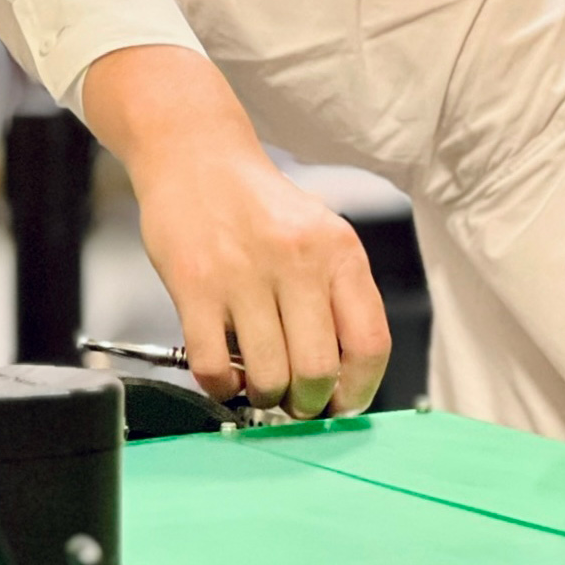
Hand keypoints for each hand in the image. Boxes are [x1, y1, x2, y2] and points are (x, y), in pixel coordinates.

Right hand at [137, 150, 389, 415]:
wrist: (197, 158)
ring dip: (266, 396)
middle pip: (318, 370)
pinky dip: (221, 387)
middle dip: (308, 403)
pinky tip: (226, 374)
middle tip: (295, 401)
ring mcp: (243, 274)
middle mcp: (297, 261)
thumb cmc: (261, 207)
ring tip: (259, 385)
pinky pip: (213, 365)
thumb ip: (338, 296)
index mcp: (339, 252)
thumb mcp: (321, 235)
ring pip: (268, 376)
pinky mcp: (195, 286)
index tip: (344, 405)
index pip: (369, 344)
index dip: (359, 390)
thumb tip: (345, 377)